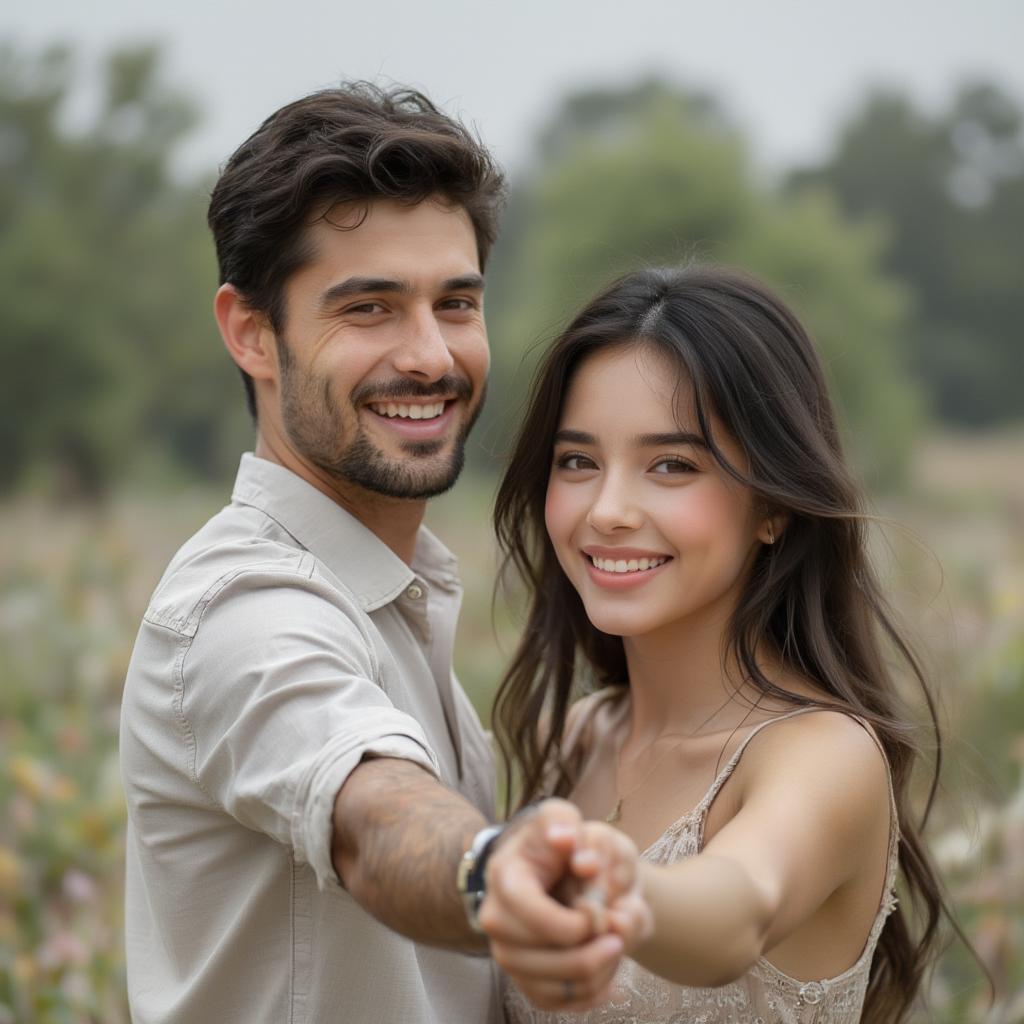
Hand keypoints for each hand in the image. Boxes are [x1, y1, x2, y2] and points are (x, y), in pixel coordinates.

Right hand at [479, 801, 648, 1011]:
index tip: (600, 910)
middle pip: (551, 961)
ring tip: (616, 945)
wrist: (554, 867)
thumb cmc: (559, 841)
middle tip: (619, 930)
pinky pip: (559, 1004)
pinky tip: (610, 972)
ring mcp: (507, 955)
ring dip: (599, 972)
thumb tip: (566, 839)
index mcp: (504, 879)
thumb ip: (565, 822)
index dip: (578, 924)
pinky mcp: (523, 979)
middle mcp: (496, 922)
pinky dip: (592, 994)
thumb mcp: (561, 817)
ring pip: (559, 988)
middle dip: (596, 949)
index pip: (540, 920)